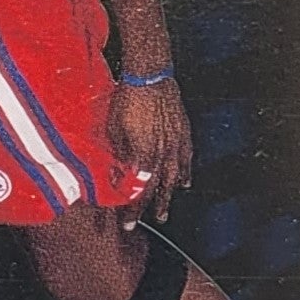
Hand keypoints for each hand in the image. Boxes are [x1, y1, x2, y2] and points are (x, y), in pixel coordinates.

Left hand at [106, 77, 192, 228]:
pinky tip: (185, 182)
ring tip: (165, 211)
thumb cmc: (127, 100)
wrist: (149, 76)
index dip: (133, 209)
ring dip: (169, 195)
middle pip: (158, 188)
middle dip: (151, 207)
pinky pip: (186, 158)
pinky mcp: (183, 132)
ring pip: (174, 177)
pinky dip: (185, 172)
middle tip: (150, 223)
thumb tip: (118, 173)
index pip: (138, 190)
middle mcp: (161, 154)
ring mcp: (175, 144)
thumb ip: (119, 154)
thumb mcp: (114, 129)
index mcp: (143, 155)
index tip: (128, 223)